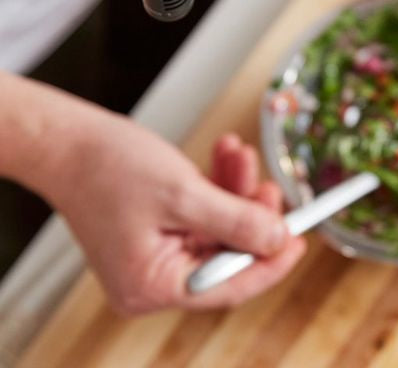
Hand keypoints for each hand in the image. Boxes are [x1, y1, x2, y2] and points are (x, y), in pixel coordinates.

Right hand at [50, 116, 305, 313]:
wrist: (67, 140)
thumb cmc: (109, 166)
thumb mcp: (183, 193)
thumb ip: (235, 221)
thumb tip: (277, 239)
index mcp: (151, 286)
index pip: (227, 287)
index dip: (269, 263)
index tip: (300, 239)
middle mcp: (152, 280)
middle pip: (226, 254)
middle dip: (250, 214)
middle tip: (268, 186)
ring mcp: (154, 255)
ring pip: (218, 228)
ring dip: (234, 190)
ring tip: (239, 154)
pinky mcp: (157, 230)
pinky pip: (201, 213)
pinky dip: (216, 185)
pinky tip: (224, 155)